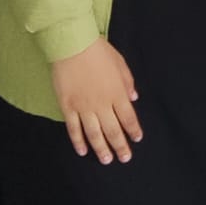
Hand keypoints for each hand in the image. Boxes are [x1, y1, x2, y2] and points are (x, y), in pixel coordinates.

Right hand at [50, 39, 141, 163]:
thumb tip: (134, 98)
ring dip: (101, 149)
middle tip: (124, 158)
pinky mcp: (68, 106)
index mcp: (117, 92)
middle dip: (120, 146)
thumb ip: (128, 82)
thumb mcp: (120, 63)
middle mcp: (102, 104)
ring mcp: (84, 107)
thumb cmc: (98, 51)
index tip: (137, 139)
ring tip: (106, 160)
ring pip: (94, 134)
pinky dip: (78, 141)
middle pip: (113, 130)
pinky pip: (74, 129)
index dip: (133, 130)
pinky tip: (83, 150)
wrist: (73, 45)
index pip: (128, 118)